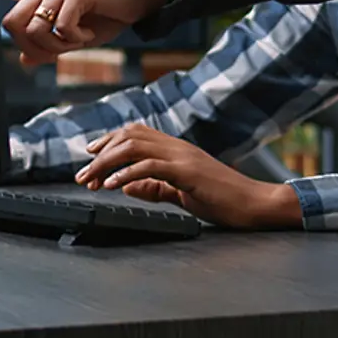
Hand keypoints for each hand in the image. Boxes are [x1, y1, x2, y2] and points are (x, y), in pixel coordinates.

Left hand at [0, 0, 162, 67]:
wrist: (137, 0)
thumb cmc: (107, 15)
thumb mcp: (73, 36)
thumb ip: (48, 45)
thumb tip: (25, 59)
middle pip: (11, 22)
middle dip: (31, 47)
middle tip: (54, 51)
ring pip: (35, 30)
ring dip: (56, 46)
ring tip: (77, 41)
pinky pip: (61, 28)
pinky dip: (75, 39)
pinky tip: (87, 33)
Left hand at [75, 124, 301, 229]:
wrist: (254, 204)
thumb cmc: (222, 200)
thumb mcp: (180, 193)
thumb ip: (155, 187)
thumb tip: (127, 185)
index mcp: (177, 149)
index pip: (137, 133)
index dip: (109, 140)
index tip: (90, 156)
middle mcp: (178, 147)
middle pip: (130, 136)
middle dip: (101, 153)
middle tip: (83, 175)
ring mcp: (183, 156)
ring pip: (135, 146)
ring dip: (107, 162)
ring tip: (91, 179)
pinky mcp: (188, 171)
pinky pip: (151, 166)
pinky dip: (127, 174)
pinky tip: (113, 186)